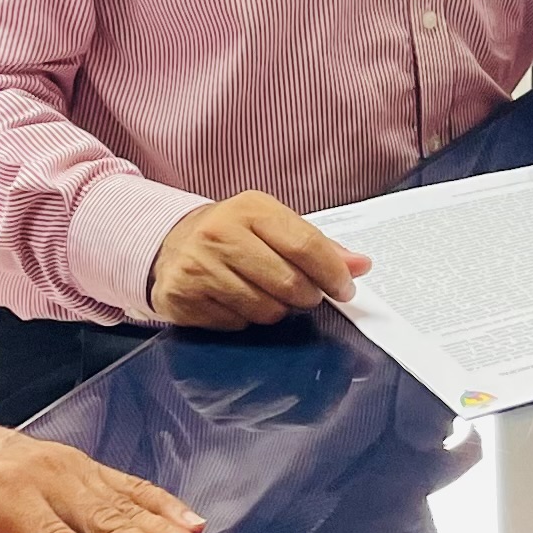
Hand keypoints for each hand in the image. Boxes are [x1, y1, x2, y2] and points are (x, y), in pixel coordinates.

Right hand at [148, 191, 369, 326]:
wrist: (172, 243)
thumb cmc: (233, 235)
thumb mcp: (273, 226)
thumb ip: (318, 246)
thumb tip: (360, 265)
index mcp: (250, 208)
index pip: (305, 244)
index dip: (333, 272)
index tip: (345, 288)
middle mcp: (220, 233)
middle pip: (288, 282)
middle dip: (307, 296)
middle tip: (306, 295)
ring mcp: (198, 266)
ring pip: (265, 309)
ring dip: (276, 310)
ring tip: (265, 293)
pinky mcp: (182, 295)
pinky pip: (236, 323)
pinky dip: (245, 319)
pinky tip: (235, 300)